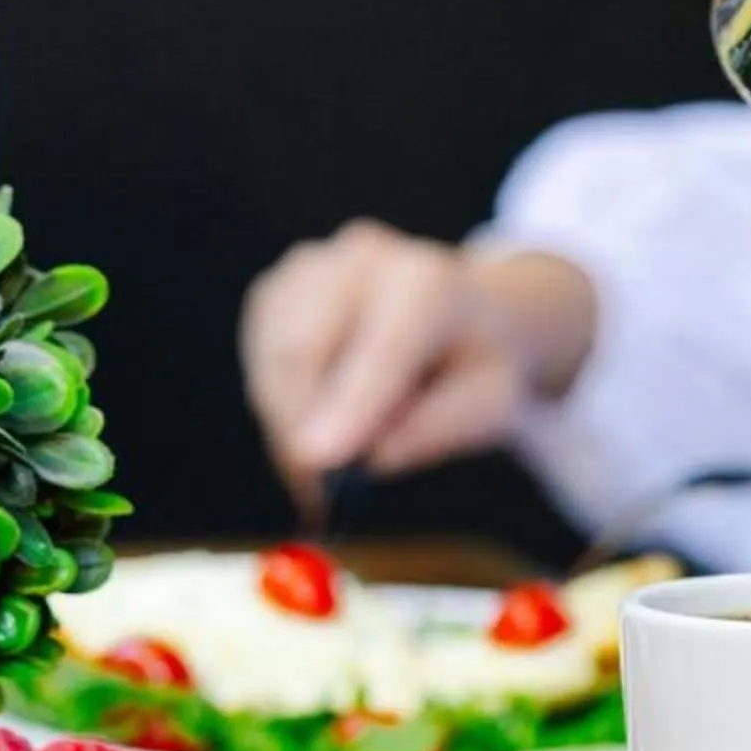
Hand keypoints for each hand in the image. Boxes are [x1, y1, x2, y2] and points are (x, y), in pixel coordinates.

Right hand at [239, 224, 596, 509]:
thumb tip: (373, 456)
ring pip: (272, 360)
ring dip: (289, 424)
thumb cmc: (475, 364)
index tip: (320, 462)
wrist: (462, 313)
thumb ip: (437, 428)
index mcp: (430, 282)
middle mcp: (363, 259)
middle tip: (318, 491)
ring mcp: (311, 268)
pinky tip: (320, 420)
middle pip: (303, 350)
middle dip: (302, 428)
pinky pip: (259, 362)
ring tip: (331, 460)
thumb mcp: (490, 403)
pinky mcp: (277, 290)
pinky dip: (281, 407)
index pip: (384, 346)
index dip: (350, 404)